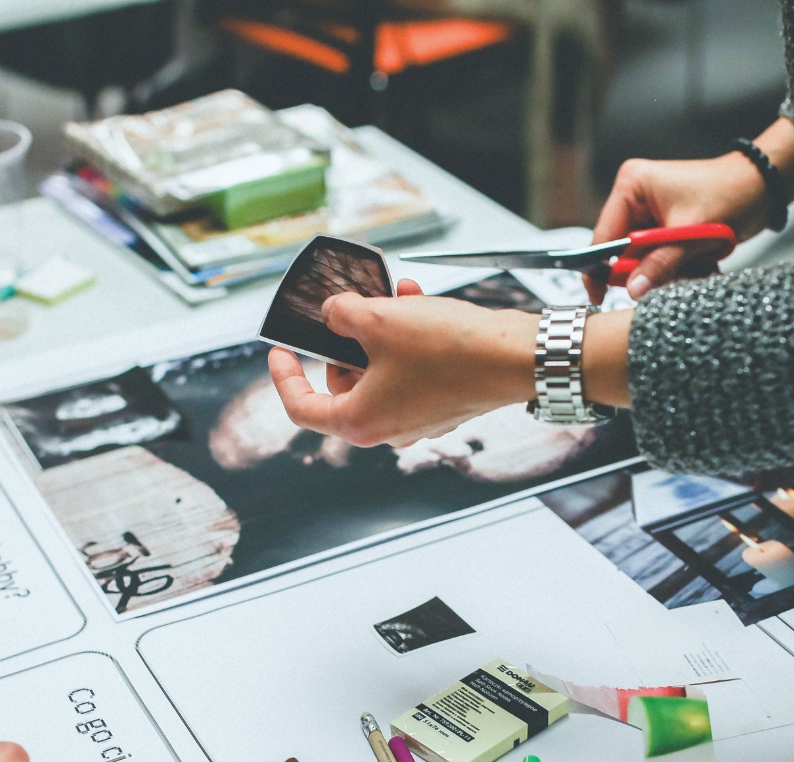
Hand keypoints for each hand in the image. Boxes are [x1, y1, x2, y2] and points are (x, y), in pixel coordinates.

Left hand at [270, 278, 537, 445]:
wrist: (513, 358)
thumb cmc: (451, 351)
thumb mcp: (378, 319)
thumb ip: (341, 314)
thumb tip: (334, 313)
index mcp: (360, 422)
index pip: (301, 408)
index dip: (284, 376)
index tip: (281, 352)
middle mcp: (387, 430)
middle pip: (343, 386)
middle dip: (344, 344)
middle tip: (349, 313)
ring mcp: (416, 421)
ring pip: (378, 373)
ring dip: (380, 334)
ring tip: (393, 298)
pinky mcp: (440, 406)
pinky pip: (409, 373)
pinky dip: (406, 342)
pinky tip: (416, 307)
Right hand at [586, 116, 793, 302]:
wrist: (761, 187)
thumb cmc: (729, 193)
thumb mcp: (690, 233)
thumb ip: (659, 263)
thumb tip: (632, 289)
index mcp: (631, 186)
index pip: (603, 236)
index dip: (600, 268)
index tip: (599, 296)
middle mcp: (635, 198)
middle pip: (621, 251)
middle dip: (645, 270)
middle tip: (671, 275)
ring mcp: (648, 214)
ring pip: (642, 260)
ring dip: (665, 270)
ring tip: (694, 264)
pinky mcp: (663, 228)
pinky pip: (658, 259)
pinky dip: (675, 267)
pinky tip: (697, 261)